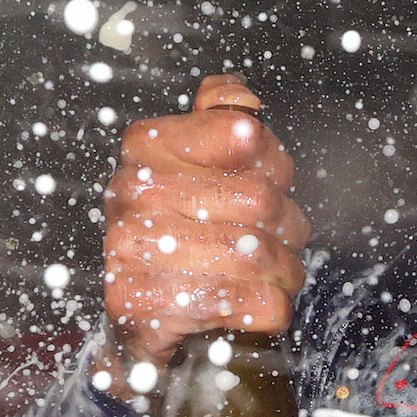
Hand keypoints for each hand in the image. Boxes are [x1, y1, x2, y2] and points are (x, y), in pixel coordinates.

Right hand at [100, 74, 311, 371]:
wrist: (142, 317)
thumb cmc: (184, 232)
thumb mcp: (201, 166)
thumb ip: (221, 119)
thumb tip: (242, 99)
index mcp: (147, 145)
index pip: (244, 135)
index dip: (275, 164)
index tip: (273, 182)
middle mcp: (130, 191)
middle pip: (258, 198)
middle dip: (288, 224)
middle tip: (284, 238)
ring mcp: (129, 248)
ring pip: (255, 253)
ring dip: (284, 269)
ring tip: (278, 273)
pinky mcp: (142, 304)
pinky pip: (243, 301)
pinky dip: (270, 306)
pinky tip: (260, 303)